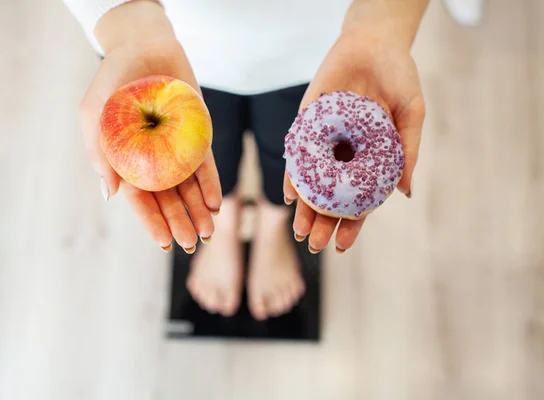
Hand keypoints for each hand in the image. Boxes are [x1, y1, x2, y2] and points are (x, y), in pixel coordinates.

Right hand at [79, 2, 220, 252]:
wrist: (144, 45)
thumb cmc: (112, 78)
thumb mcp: (95, 112)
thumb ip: (99, 151)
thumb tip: (109, 195)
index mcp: (126, 160)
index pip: (140, 198)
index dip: (152, 222)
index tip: (164, 243)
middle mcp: (153, 159)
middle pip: (168, 198)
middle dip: (180, 222)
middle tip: (191, 243)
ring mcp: (176, 148)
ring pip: (188, 186)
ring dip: (198, 210)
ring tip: (209, 232)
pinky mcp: (196, 134)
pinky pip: (205, 163)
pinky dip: (210, 183)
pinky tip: (216, 203)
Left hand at [283, 32, 425, 252]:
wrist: (374, 41)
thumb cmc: (399, 77)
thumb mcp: (411, 115)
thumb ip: (407, 152)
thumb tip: (405, 193)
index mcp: (370, 158)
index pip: (357, 199)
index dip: (351, 224)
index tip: (343, 246)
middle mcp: (345, 154)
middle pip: (330, 196)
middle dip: (323, 223)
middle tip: (315, 244)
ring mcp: (324, 140)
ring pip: (312, 181)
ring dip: (305, 207)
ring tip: (300, 230)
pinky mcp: (307, 123)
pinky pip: (297, 153)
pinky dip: (293, 173)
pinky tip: (290, 194)